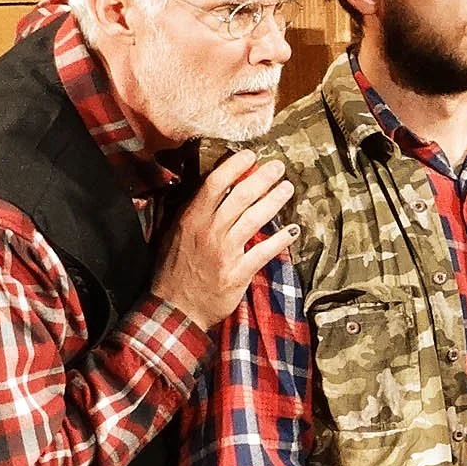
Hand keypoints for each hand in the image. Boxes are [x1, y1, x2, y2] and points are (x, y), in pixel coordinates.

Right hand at [152, 149, 296, 329]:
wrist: (174, 309)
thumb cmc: (174, 271)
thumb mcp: (174, 236)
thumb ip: (191, 213)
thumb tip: (208, 189)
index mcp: (191, 219)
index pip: (214, 184)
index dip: (234, 166)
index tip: (250, 155)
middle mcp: (208, 231)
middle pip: (240, 196)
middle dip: (261, 178)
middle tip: (278, 167)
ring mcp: (224, 252)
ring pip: (254, 219)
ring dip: (274, 201)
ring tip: (287, 188)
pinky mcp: (237, 273)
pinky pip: (263, 252)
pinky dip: (280, 240)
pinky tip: (292, 230)